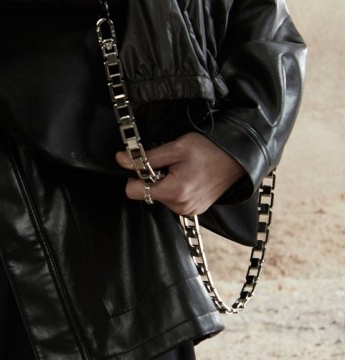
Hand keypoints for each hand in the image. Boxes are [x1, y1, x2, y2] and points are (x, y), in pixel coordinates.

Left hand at [116, 133, 243, 215]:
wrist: (238, 158)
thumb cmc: (209, 149)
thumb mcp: (176, 148)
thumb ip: (146, 157)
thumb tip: (121, 160)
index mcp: (174, 192)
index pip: (133, 192)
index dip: (134, 176)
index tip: (143, 164)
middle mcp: (181, 207)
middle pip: (147, 194)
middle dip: (153, 179)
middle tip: (170, 164)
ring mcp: (189, 211)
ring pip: (160, 198)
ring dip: (164, 184)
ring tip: (182, 170)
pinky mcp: (195, 210)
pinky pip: (174, 201)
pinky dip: (175, 189)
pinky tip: (188, 177)